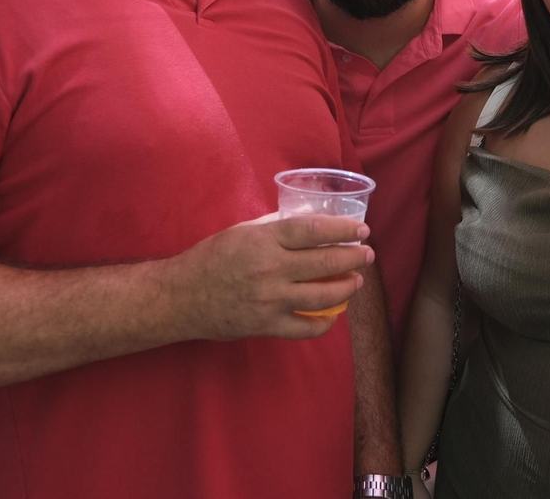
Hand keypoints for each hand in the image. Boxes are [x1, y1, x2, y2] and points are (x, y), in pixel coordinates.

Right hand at [168, 214, 371, 341]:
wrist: (182, 297)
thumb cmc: (211, 258)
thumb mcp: (241, 231)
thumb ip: (273, 226)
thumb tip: (305, 221)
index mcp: (264, 240)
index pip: (314, 231)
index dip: (343, 230)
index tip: (361, 231)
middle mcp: (270, 269)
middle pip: (325, 263)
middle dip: (353, 258)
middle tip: (367, 255)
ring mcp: (270, 300)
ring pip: (322, 296)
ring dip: (346, 288)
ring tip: (356, 281)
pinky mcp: (266, 325)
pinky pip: (305, 328)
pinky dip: (324, 323)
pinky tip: (334, 315)